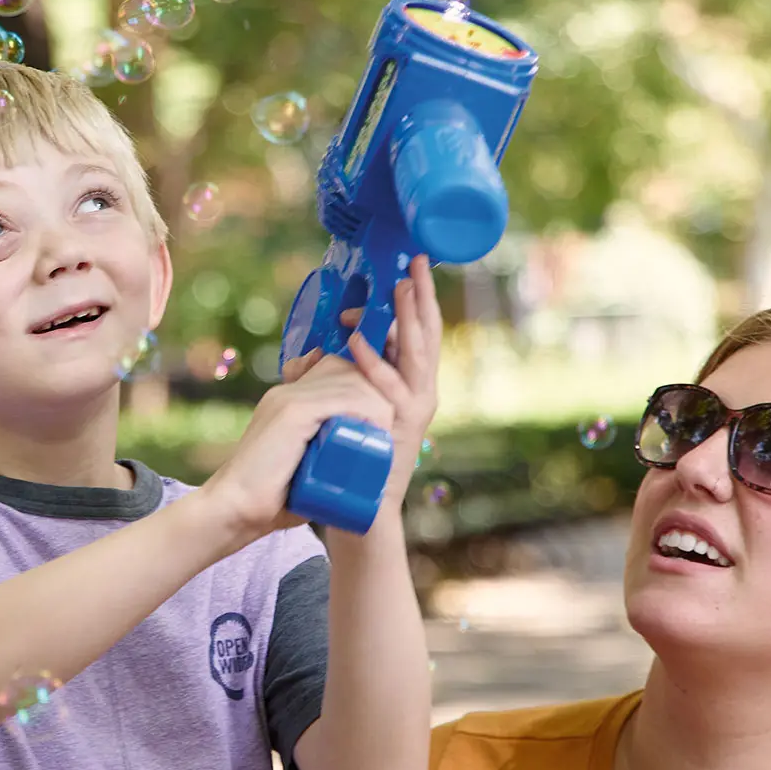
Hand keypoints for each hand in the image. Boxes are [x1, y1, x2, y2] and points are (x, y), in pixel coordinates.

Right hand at [198, 318, 399, 543]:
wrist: (235, 510)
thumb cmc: (272, 501)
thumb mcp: (305, 469)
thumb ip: (324, 457)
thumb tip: (360, 462)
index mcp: (290, 399)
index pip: (339, 371)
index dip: (366, 391)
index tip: (381, 424)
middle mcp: (290, 390)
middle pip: (351, 369)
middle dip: (378, 395)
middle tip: (385, 433)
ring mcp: (290, 397)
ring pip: (355, 381)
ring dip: (379, 408)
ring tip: (382, 439)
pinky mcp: (293, 410)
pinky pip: (346, 398)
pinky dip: (370, 413)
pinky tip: (377, 434)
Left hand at [277, 254, 443, 506]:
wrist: (363, 508)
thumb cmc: (356, 453)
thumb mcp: (360, 402)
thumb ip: (359, 371)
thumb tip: (344, 333)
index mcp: (413, 382)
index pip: (419, 330)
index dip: (417, 297)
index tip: (410, 263)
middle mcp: (422, 391)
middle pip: (426, 333)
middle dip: (421, 295)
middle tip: (415, 261)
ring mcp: (416, 409)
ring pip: (416, 353)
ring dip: (407, 317)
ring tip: (400, 285)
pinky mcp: (403, 427)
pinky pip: (387, 388)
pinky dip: (373, 362)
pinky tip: (358, 342)